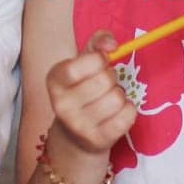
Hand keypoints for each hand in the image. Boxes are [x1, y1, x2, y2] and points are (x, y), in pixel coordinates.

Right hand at [44, 30, 136, 157]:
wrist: (74, 135)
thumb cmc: (81, 90)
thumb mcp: (83, 63)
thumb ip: (97, 43)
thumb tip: (111, 44)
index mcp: (54, 81)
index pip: (78, 66)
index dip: (98, 59)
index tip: (100, 61)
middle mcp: (62, 105)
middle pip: (104, 80)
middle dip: (111, 77)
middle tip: (104, 84)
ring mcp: (79, 126)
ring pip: (117, 98)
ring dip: (120, 95)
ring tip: (108, 99)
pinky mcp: (98, 140)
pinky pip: (128, 115)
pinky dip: (128, 110)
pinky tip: (116, 113)